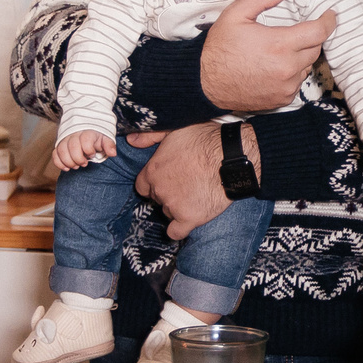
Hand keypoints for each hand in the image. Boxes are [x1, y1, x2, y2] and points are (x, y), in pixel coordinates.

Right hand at [53, 129, 113, 172]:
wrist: (86, 127)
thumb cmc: (97, 136)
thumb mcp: (105, 138)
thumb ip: (109, 145)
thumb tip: (113, 153)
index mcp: (87, 132)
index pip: (85, 141)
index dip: (89, 151)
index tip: (92, 155)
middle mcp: (74, 134)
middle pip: (72, 147)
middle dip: (78, 159)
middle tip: (84, 163)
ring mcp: (65, 139)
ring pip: (61, 150)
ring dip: (68, 162)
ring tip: (76, 166)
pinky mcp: (59, 145)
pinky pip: (55, 154)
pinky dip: (59, 163)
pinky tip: (66, 168)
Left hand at [130, 121, 254, 240]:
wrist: (231, 157)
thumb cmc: (206, 140)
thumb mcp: (175, 130)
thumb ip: (150, 136)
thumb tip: (131, 140)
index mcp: (153, 170)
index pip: (142, 186)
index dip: (154, 183)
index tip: (167, 180)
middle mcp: (159, 190)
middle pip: (156, 199)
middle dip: (168, 193)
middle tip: (185, 185)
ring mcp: (173, 205)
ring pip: (167, 213)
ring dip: (177, 208)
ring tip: (195, 195)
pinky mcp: (189, 218)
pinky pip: (176, 232)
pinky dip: (179, 229)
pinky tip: (187, 220)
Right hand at [201, 0, 333, 112]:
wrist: (205, 83)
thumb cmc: (219, 48)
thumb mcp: (236, 14)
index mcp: (280, 45)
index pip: (318, 32)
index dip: (328, 22)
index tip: (330, 15)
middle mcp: (287, 68)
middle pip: (315, 49)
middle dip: (311, 37)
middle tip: (297, 30)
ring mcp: (286, 86)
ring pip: (307, 66)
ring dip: (301, 56)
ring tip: (282, 49)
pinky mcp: (282, 99)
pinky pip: (297, 82)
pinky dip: (292, 72)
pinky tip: (275, 66)